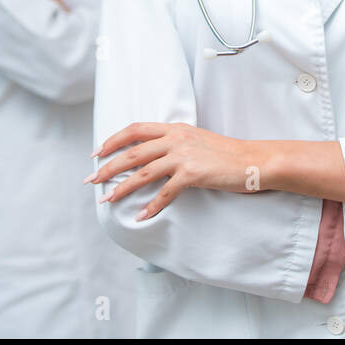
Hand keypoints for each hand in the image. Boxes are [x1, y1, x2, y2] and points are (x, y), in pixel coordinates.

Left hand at [86, 123, 261, 220]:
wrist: (252, 160)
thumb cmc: (226, 153)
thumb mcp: (196, 140)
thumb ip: (174, 144)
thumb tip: (150, 157)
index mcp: (174, 128)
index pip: (135, 129)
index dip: (113, 140)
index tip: (97, 153)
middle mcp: (175, 138)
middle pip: (132, 151)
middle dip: (108, 167)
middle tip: (91, 179)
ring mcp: (183, 156)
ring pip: (143, 172)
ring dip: (122, 187)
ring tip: (107, 199)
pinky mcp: (192, 174)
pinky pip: (165, 193)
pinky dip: (151, 206)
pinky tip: (141, 216)